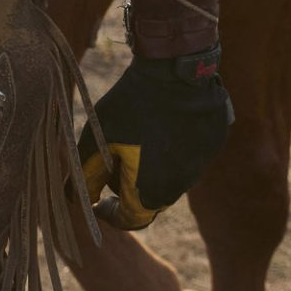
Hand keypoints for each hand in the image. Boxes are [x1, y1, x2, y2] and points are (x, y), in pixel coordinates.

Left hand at [78, 50, 231, 230]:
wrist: (174, 71)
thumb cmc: (130, 107)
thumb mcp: (98, 140)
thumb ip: (86, 175)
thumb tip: (77, 200)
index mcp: (152, 191)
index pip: (129, 219)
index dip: (109, 213)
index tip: (97, 201)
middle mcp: (181, 185)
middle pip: (149, 198)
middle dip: (127, 186)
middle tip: (113, 158)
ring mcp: (201, 164)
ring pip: (169, 176)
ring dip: (151, 166)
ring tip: (136, 135)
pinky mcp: (212, 143)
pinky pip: (188, 154)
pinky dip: (172, 147)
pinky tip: (161, 122)